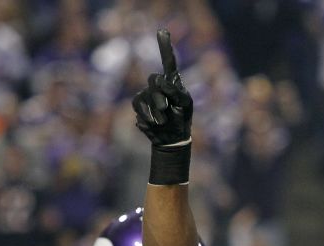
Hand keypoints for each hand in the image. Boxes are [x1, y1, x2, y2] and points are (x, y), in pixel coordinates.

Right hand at [132, 29, 193, 147]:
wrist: (172, 137)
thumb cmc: (181, 118)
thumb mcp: (185, 104)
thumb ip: (176, 91)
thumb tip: (161, 80)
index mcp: (172, 82)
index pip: (168, 62)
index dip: (164, 46)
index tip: (163, 31)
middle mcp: (159, 85)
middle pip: (154, 79)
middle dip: (159, 94)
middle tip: (166, 108)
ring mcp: (147, 94)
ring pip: (145, 95)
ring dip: (155, 109)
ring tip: (163, 120)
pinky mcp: (139, 105)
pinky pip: (138, 105)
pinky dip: (147, 115)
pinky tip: (154, 122)